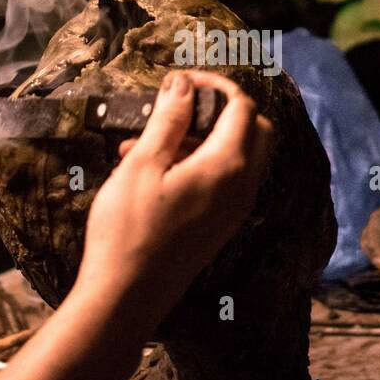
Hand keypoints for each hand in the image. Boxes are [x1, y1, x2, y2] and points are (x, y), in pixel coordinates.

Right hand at [76, 70, 272, 330]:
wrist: (125, 298)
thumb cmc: (128, 229)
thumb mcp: (143, 164)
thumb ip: (170, 120)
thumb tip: (186, 83)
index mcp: (228, 166)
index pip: (242, 107)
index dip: (215, 85)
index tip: (180, 80)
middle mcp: (242, 187)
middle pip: (254, 129)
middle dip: (221, 108)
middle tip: (177, 106)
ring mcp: (234, 210)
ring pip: (237, 156)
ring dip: (201, 137)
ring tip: (144, 140)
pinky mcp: (220, 226)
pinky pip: (223, 181)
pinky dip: (197, 163)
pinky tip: (147, 168)